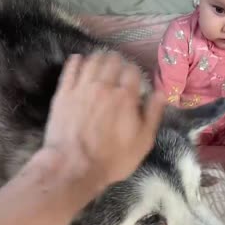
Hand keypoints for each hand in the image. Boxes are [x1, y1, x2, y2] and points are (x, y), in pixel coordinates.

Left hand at [43, 52, 165, 187]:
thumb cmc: (112, 159)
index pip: (132, 70)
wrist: (73, 166)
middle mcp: (104, 86)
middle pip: (112, 61)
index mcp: (125, 96)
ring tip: (101, 61)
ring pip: (91, 61)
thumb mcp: (143, 142)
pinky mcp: (63, 93)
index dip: (135, 71)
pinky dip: (76, 61)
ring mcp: (81, 88)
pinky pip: (70, 69)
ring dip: (99, 58)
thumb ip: (153, 114)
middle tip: (118, 66)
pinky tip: (79, 60)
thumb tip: (161, 93)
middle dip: (117, 61)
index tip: (134, 76)